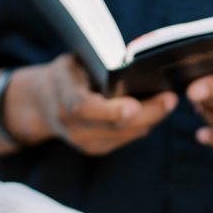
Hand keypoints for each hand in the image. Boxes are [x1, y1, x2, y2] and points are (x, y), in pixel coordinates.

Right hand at [7, 54, 176, 154]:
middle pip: (115, 125)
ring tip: (168, 101)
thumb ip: (97, 66)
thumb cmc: (66, 75)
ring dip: (150, 118)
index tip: (134, 105)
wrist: (41, 104)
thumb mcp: (73, 62)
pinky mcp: (96, 149)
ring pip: (126, 134)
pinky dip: (142, 124)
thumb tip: (132, 63)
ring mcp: (84, 142)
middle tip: (170, 98)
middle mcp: (72, 127)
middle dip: (147, 113)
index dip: (110, 110)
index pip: (84, 108)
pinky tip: (155, 111)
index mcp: (63, 99)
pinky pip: (126, 138)